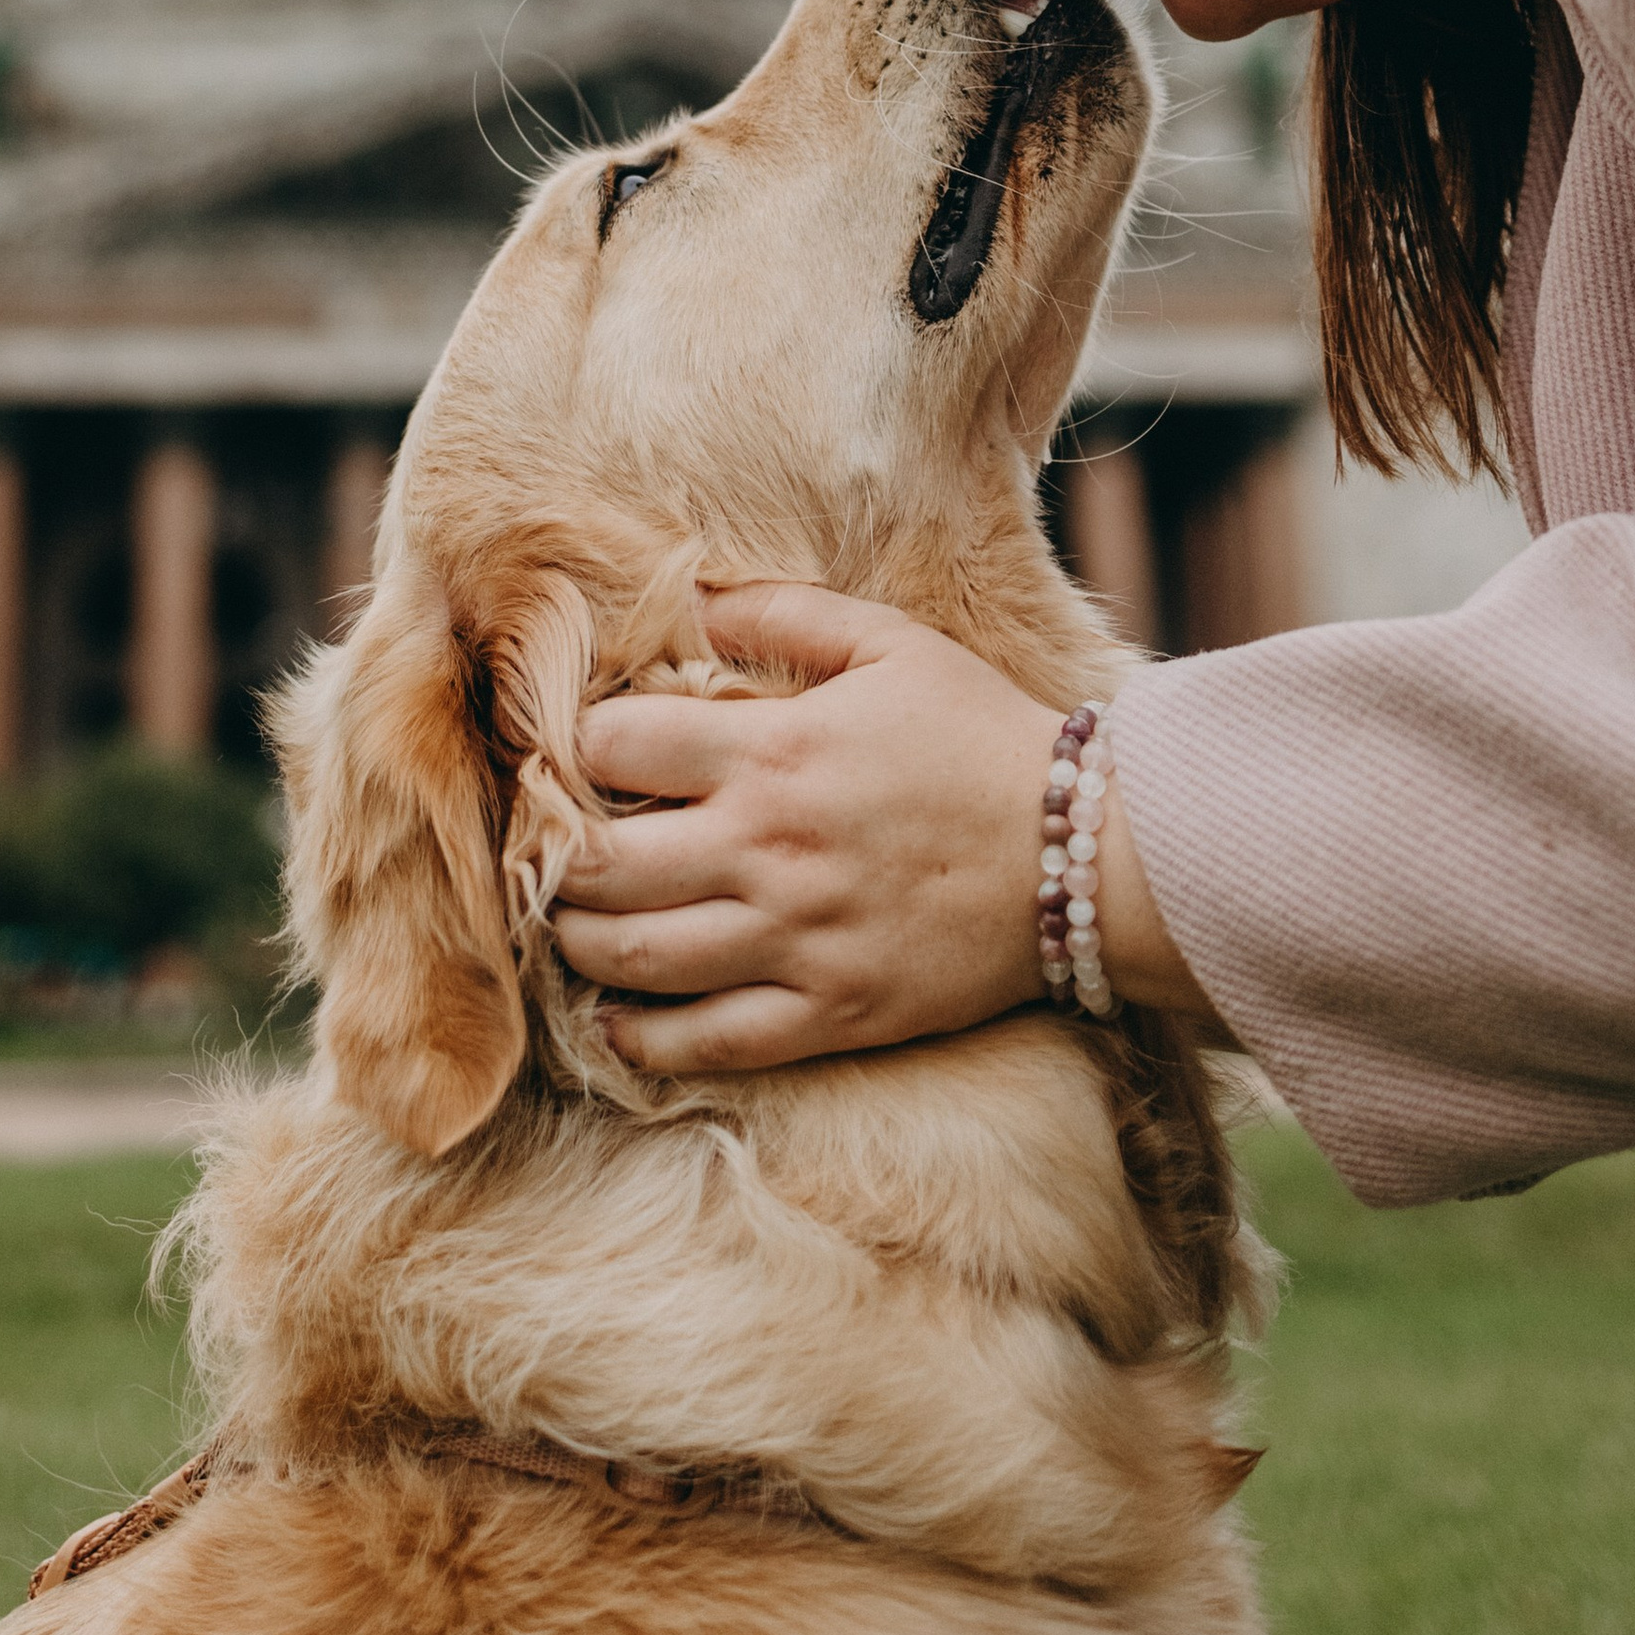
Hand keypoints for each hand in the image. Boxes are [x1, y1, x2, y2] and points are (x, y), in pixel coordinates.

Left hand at [550, 581, 1216, 1072]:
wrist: (1086, 853)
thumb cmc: (980, 734)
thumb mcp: (888, 642)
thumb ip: (780, 611)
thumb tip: (689, 593)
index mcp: (774, 750)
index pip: (613, 745)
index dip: (577, 744)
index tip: (578, 751)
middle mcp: (766, 849)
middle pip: (596, 863)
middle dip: (551, 854)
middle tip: (549, 848)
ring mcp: (793, 940)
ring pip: (631, 958)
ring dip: (578, 942)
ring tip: (573, 923)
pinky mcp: (828, 1015)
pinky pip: (704, 1042)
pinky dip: (641, 1038)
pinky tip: (618, 1018)